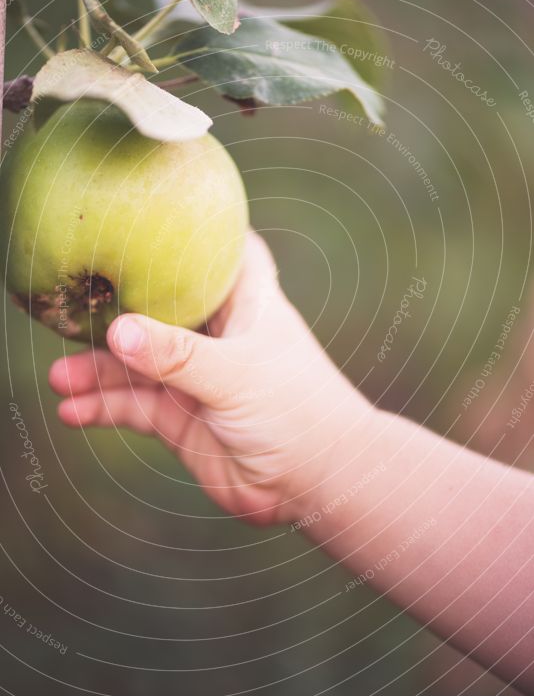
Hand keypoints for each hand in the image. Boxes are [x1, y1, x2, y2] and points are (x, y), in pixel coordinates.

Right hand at [49, 233, 370, 525]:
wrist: (315, 483)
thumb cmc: (296, 410)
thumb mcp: (236, 374)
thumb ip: (176, 356)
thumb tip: (117, 330)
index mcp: (243, 302)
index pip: (221, 250)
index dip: (194, 230)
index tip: (153, 213)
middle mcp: (216, 334)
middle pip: (156, 308)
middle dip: (114, 311)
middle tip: (66, 315)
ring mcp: (196, 377)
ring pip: (137, 364)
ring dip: (98, 371)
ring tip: (59, 379)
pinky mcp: (181, 418)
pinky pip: (134, 407)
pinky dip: (104, 409)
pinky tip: (74, 412)